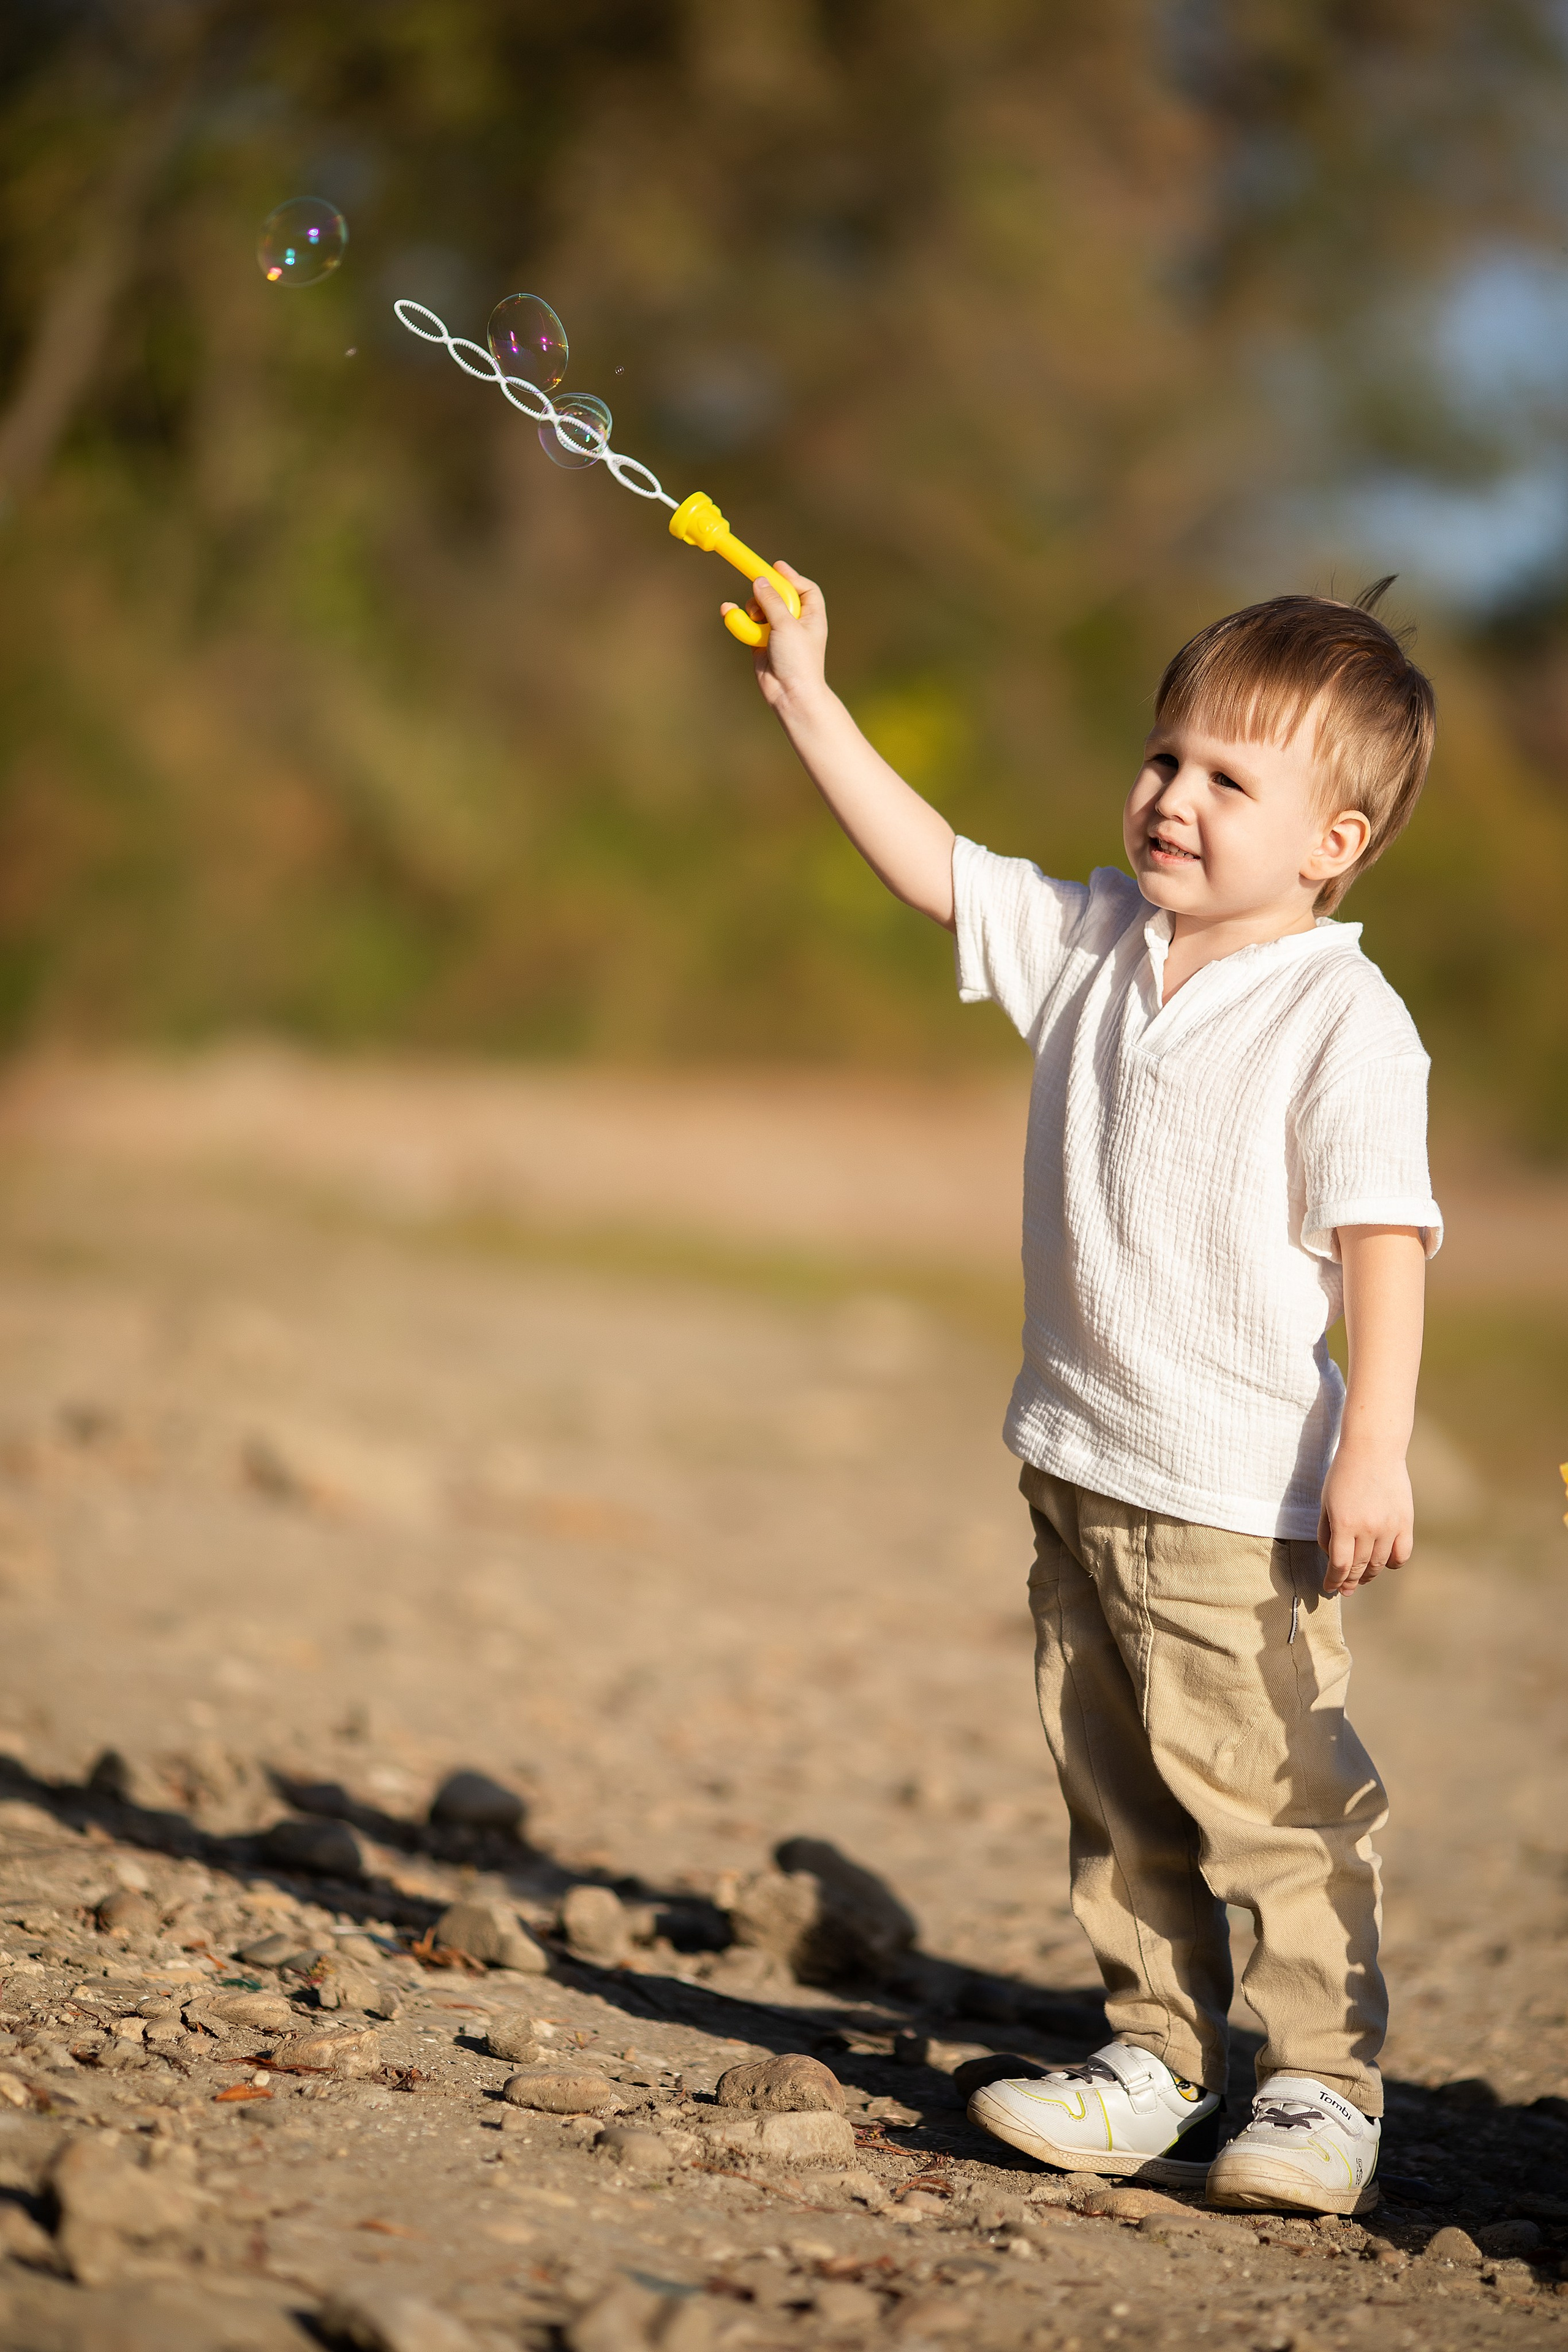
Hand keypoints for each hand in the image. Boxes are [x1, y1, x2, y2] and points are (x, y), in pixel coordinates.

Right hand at [721, 563, 826, 712]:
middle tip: (757, 588)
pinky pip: (748, 624)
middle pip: (779, 595)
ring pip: (761, 609)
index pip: (805, 589)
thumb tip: (759, 581)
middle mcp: (796, 623)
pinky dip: (739, 619)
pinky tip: (727, 611)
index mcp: (811, 616)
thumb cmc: (798, 660)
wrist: (790, 695)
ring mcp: (777, 633)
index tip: (776, 567)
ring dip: (753, 608)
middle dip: (767, 592)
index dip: (792, 577)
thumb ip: (772, 601)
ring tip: (753, 617)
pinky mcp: (760, 643)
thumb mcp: (787, 625)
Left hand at [1317, 1445, 1413, 1593]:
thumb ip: (1326, 1532)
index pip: (1340, 1565)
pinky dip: (1393, 1563)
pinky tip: (1383, 1563)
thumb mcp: (1325, 1502)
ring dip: (1369, 1575)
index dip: (1334, 1580)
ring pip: (1380, 1564)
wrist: (1373, 1450)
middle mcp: (1369, 1529)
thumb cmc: (1344, 1474)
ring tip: (1362, 1578)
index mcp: (1344, 1524)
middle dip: (1350, 1582)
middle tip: (1345, 1589)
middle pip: (1359, 1568)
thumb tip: (1331, 1557)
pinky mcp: (1406, 1522)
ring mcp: (1390, 1527)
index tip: (1330, 1587)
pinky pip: (1402, 1554)